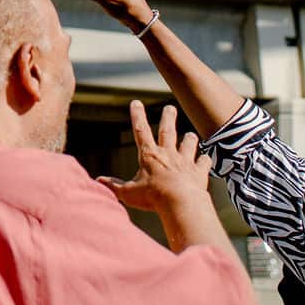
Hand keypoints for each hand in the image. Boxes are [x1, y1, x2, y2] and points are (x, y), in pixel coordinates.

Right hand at [98, 101, 213, 216]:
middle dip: (168, 118)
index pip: (141, 131)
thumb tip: (98, 181)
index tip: (136, 102)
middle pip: (168, 131)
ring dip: (189, 139)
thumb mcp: (128, 192)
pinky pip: (204, 162)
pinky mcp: (199, 171)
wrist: (181, 202)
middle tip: (170, 108)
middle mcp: (168, 154)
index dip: (137, 116)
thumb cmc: (153, 197)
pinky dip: (205, 160)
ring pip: (188, 144)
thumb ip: (114, 186)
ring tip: (191, 135)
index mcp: (149, 155)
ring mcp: (185, 161)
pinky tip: (206, 159)